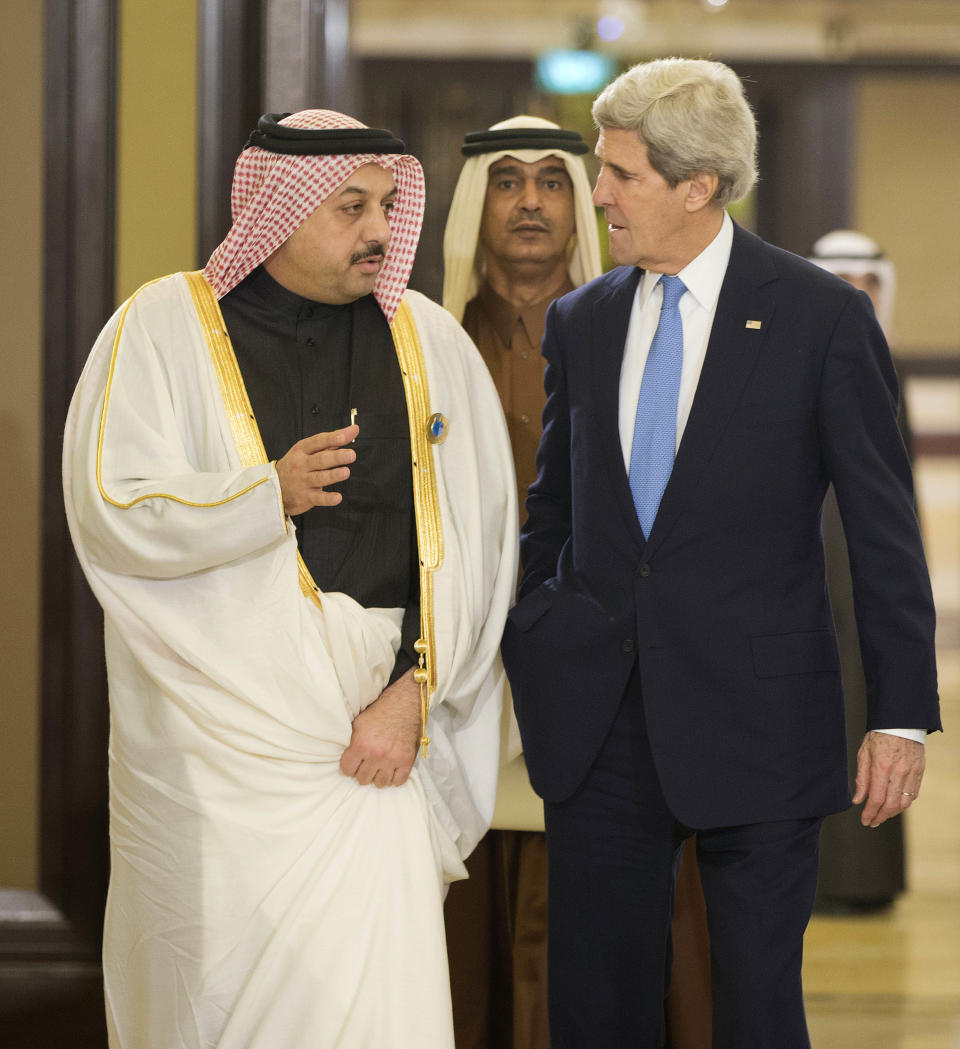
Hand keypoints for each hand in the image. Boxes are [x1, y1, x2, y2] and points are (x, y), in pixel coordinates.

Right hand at [275, 425, 358, 514]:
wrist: (275, 487)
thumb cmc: (296, 466)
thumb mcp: (308, 450)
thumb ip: (332, 441)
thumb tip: (353, 430)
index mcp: (302, 450)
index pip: (318, 442)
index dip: (331, 439)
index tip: (344, 437)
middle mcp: (302, 465)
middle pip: (320, 460)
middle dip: (336, 457)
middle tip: (351, 454)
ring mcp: (303, 481)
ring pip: (319, 478)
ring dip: (333, 475)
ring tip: (345, 472)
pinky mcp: (305, 497)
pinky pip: (318, 498)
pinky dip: (328, 499)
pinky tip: (337, 498)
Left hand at [340, 668, 420, 787]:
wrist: (404, 705)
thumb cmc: (380, 712)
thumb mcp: (359, 723)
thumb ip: (351, 741)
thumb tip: (343, 756)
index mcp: (361, 744)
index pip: (347, 770)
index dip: (349, 766)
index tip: (353, 762)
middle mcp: (376, 754)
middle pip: (362, 779)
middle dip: (363, 771)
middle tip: (367, 763)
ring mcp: (393, 759)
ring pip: (380, 783)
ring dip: (378, 776)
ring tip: (379, 767)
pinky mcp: (407, 761)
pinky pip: (398, 781)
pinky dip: (394, 778)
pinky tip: (392, 769)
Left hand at [853, 731, 924, 827]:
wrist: (901, 723)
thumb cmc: (879, 736)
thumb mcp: (863, 753)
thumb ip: (861, 778)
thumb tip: (858, 800)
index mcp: (881, 766)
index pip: (876, 798)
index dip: (870, 813)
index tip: (865, 820)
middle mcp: (898, 772)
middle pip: (891, 805)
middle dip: (880, 817)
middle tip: (872, 822)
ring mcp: (911, 773)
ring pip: (904, 803)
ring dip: (893, 813)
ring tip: (882, 815)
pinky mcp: (919, 772)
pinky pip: (913, 794)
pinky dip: (904, 803)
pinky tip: (895, 805)